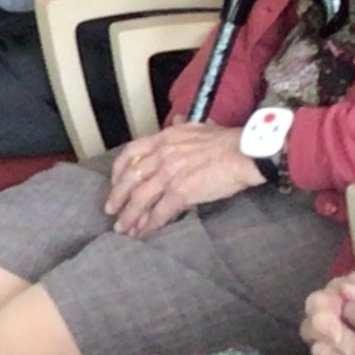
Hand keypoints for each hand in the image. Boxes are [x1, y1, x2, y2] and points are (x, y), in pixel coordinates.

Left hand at [102, 122, 263, 238]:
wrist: (243, 153)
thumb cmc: (226, 141)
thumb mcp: (198, 127)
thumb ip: (182, 128)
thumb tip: (176, 121)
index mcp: (164, 138)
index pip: (130, 152)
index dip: (118, 170)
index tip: (114, 182)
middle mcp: (162, 155)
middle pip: (130, 178)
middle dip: (117, 197)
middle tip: (111, 211)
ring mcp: (169, 174)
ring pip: (140, 199)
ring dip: (129, 216)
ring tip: (123, 228)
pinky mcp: (181, 192)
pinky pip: (159, 212)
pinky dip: (149, 225)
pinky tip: (144, 233)